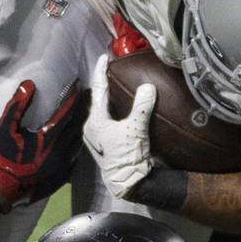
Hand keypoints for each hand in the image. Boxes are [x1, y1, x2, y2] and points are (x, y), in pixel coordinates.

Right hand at [0, 81, 84, 206]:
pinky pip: (74, 160)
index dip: (74, 98)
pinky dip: (74, 147)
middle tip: (87, 97)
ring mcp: (62, 168)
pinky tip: (72, 142)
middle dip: (82, 110)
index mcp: (48, 140)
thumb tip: (28, 84)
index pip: (67, 113)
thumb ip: (17, 105)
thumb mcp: (4, 129)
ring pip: (77, 144)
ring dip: (79, 129)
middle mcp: (60, 154)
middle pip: (77, 127)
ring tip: (80, 117)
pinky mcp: (61, 179)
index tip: (80, 85)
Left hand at [84, 56, 155, 198]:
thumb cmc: (128, 157)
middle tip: (111, 71)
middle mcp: (92, 128)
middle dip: (105, 85)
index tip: (103, 58)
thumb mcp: (137, 129)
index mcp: (95, 121)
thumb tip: (148, 87)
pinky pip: (108, 121)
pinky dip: (114, 112)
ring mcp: (98, 138)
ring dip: (109, 99)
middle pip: (98, 101)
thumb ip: (142, 106)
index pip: (99, 90)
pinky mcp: (106, 145)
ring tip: (117, 88)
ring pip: (102, 112)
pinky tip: (122, 111)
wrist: (128, 183)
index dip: (101, 72)